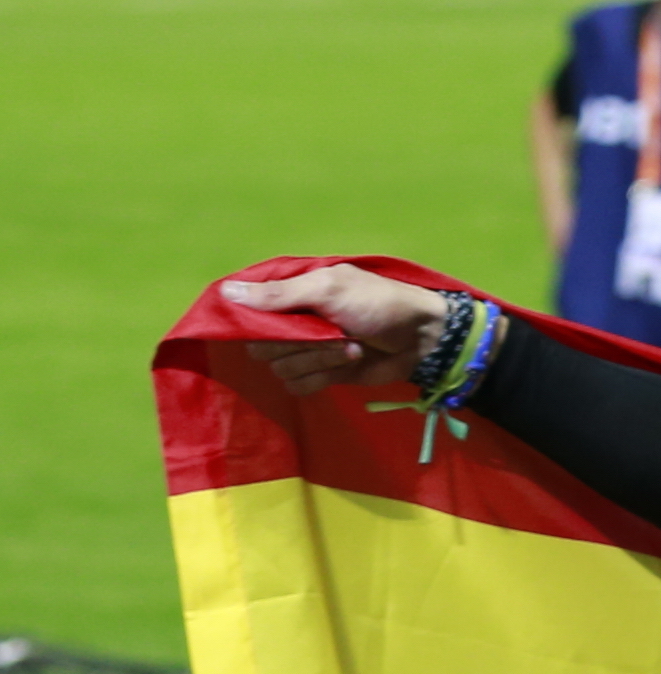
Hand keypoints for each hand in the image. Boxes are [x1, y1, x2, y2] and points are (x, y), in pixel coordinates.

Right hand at [229, 262, 448, 394]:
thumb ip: (278, 295)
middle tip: (330, 333)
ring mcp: (304, 350)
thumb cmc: (377, 303)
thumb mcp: (327, 289)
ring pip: (281, 368)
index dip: (250, 322)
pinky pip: (300, 385)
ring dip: (317, 359)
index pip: (244, 311)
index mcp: (287, 294)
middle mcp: (289, 322)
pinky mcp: (321, 374)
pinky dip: (324, 376)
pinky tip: (350, 362)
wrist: (420, 338)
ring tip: (350, 346)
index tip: (272, 323)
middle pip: (260, 346)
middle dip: (295, 344)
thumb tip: (226, 292)